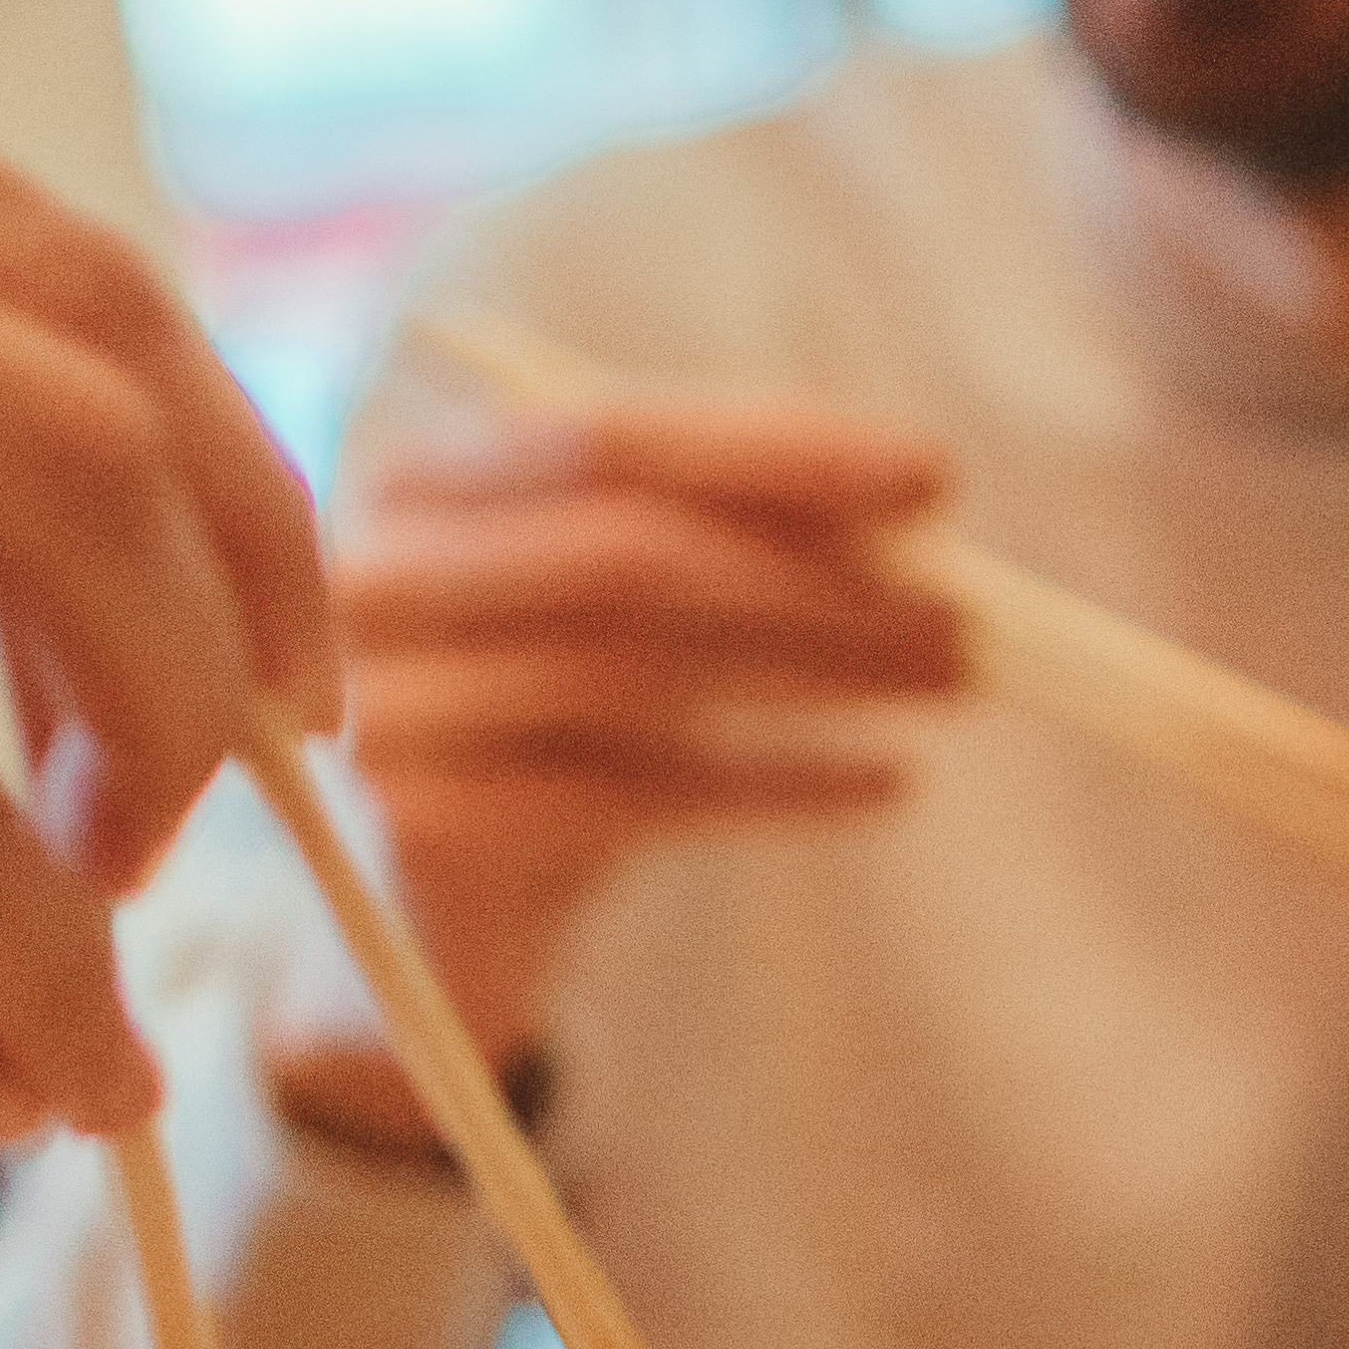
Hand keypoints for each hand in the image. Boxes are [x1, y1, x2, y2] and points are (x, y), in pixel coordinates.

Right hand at [279, 363, 966, 1139]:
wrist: (439, 912)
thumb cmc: (559, 724)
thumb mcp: (636, 614)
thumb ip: (730, 540)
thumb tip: (917, 504)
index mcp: (428, 484)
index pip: (609, 436)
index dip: (775, 452)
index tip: (932, 478)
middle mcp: (380, 580)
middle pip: (622, 555)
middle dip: (811, 576)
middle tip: (968, 613)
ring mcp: (390, 709)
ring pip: (635, 676)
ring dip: (818, 674)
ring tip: (955, 681)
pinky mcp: (431, 829)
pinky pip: (636, 800)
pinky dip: (776, 788)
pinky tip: (887, 782)